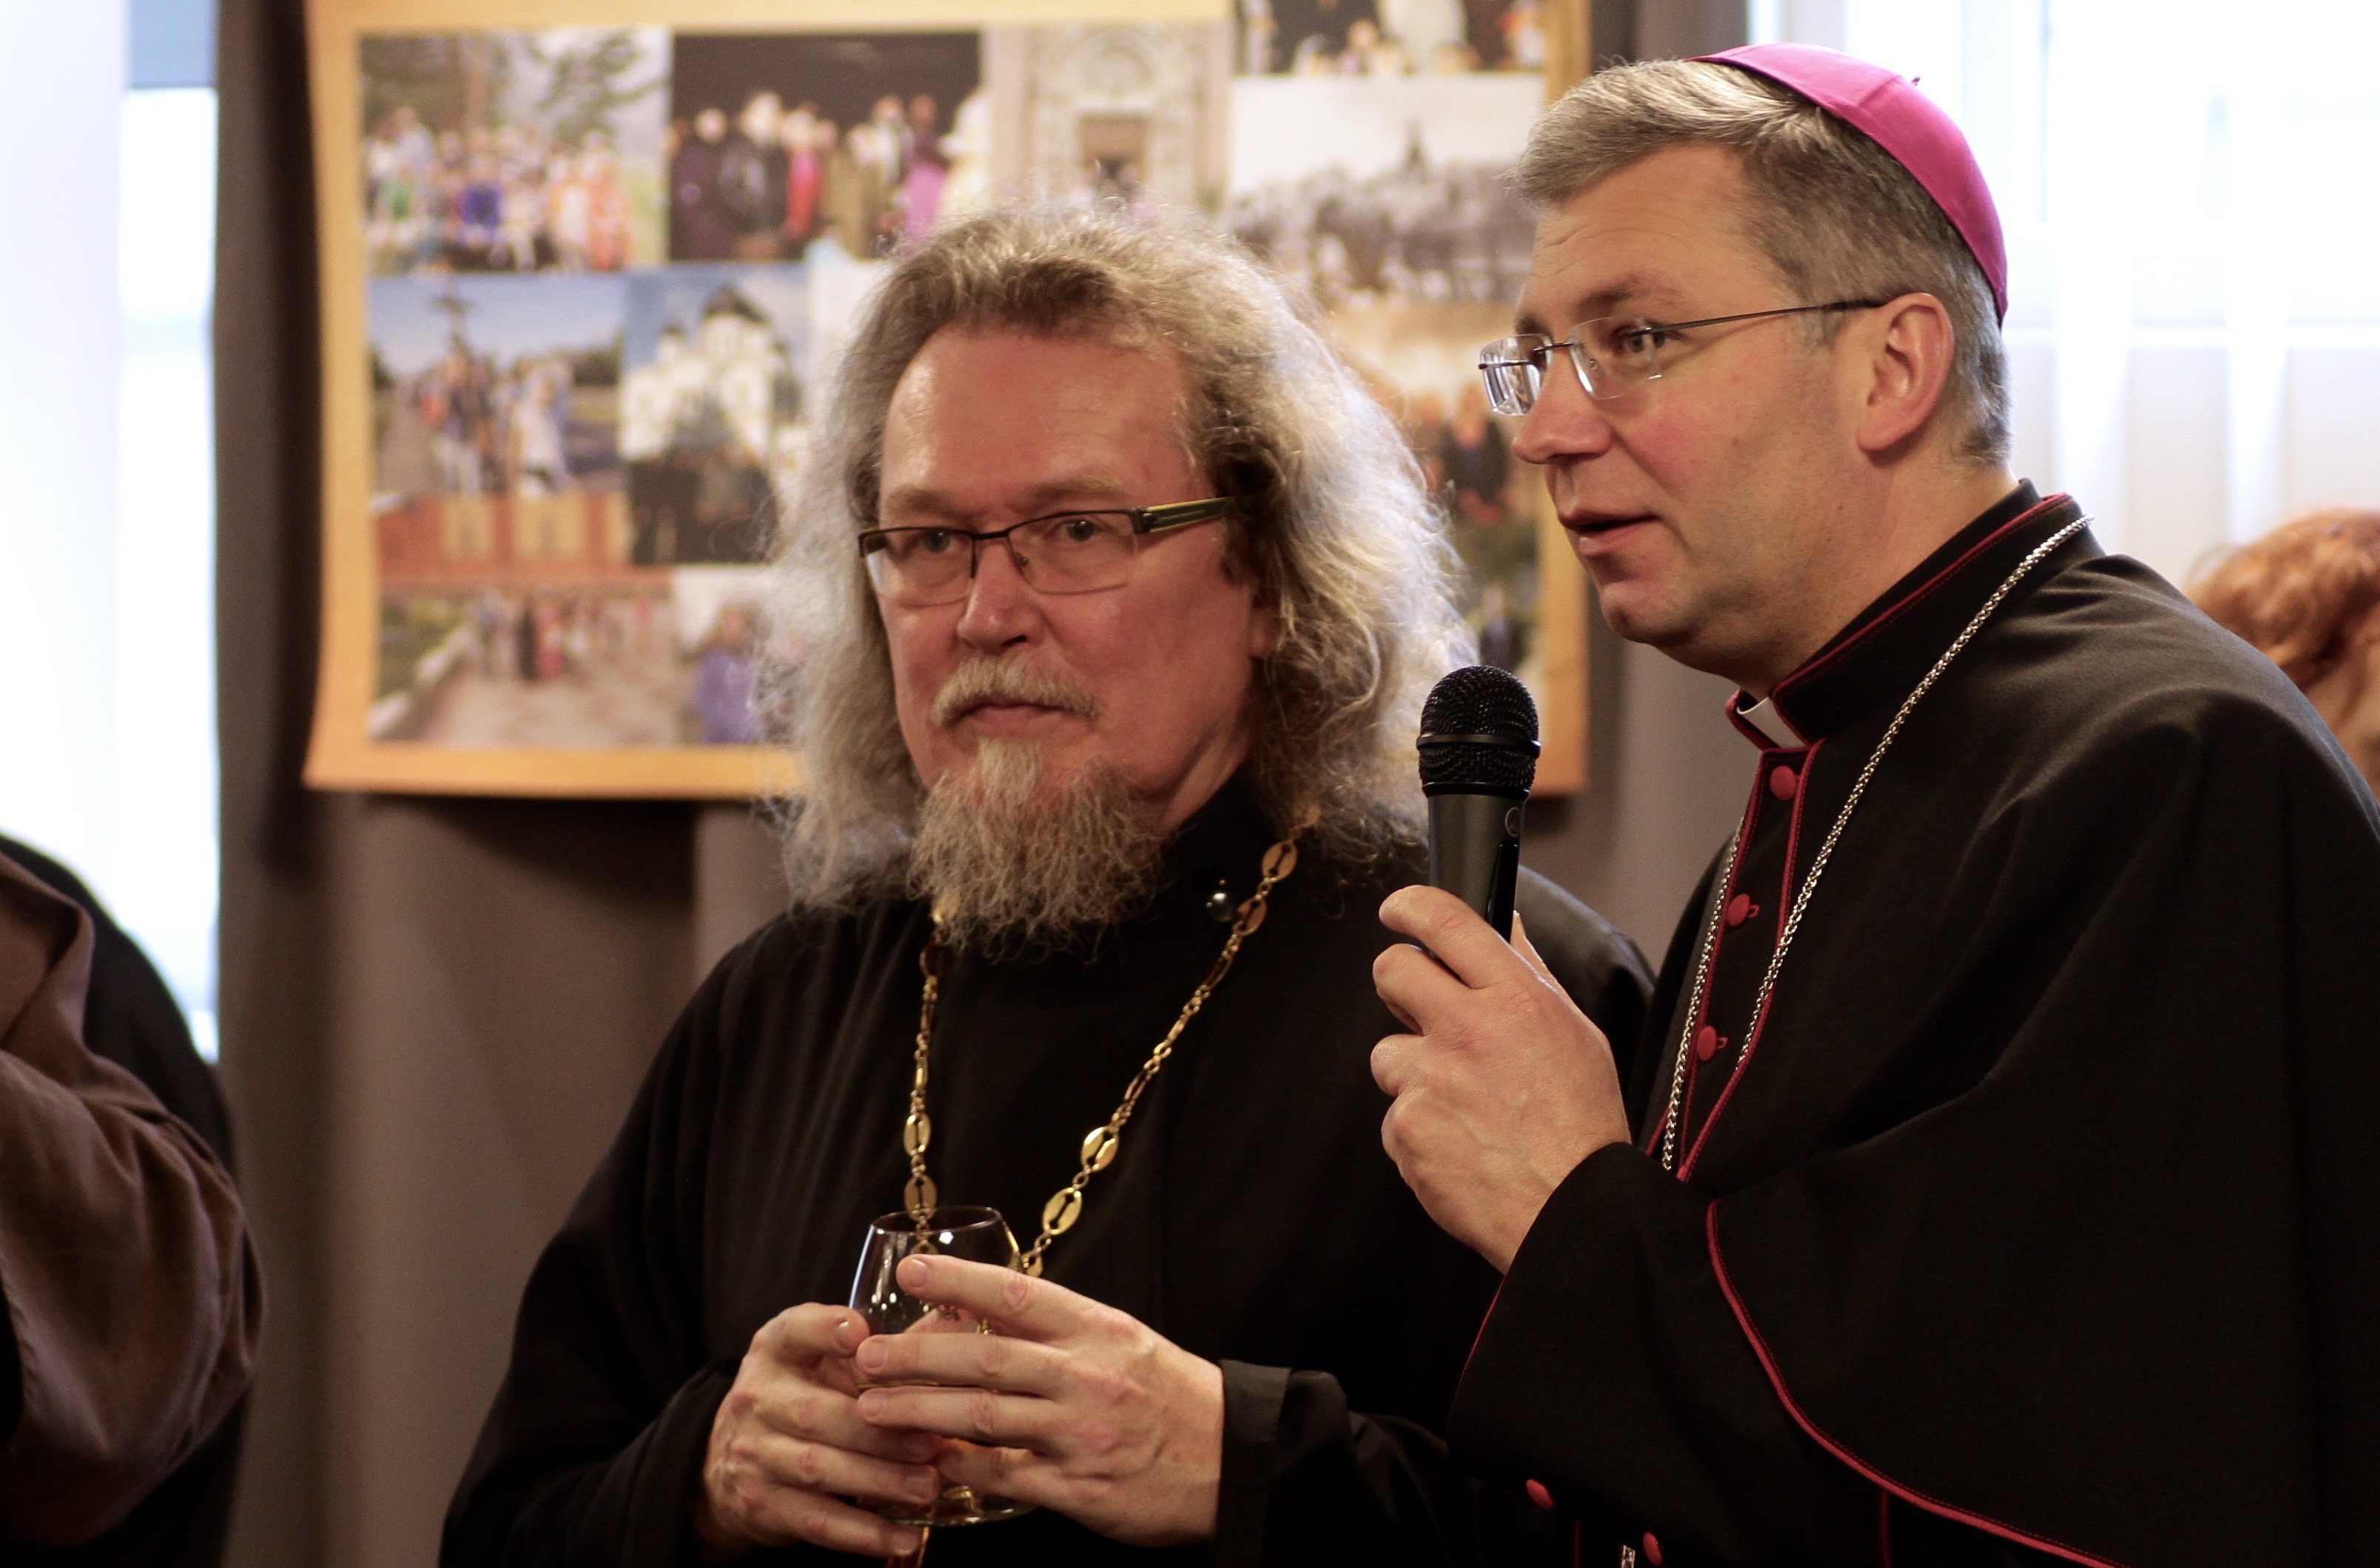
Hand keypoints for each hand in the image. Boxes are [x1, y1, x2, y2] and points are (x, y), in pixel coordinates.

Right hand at [692, 1302, 943, 1560]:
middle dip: (876, 1431)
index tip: (861, 1334)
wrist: (730, 1459)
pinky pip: (818, 1521)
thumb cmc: (804, 1394)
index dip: (824, 1330)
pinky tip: (907, 1537)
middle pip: (813, 1412)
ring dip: (878, 1480)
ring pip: (817, 1468)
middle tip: (932, 1443)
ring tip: (927, 1487)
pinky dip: (865, 1532)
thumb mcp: (826, 1361)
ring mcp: (755, 1454)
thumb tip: (967, 1322)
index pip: (793, 1331)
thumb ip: (888, 1346)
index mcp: (777, 1350)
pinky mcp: (763, 1505)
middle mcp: (758, 1398)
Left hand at [852, 1255, 1222, 1546]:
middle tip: (867, 1355)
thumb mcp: (1122, 1343)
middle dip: (916, 1355)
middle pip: (985, 1357)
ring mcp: (1081, 1433)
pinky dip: (962, 1467)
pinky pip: (1006, 1475)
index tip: (913, 1272)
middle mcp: (1087, 1376)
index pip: (1017, 1294)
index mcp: (1098, 1330)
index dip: (959, 1280)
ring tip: (872, 1409)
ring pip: (984, 1416)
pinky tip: (929, 1461)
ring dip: (920, 1411)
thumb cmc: (1172, 1396)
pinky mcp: (1081, 1488)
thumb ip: (1058, 1330)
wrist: (1235, 1458)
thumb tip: (979, 1314)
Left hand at [1370, 887, 1630, 1271]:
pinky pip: (1395, 1113)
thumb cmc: (1581, 1126)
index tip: (1398, 910)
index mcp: (1517, 1000)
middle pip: (1392, 971)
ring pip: (1388, 1052)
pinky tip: (1459, 1142)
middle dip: (1398, 984)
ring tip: (1465, 1106)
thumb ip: (1530, 975)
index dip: (1410, 906)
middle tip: (1419, 1009)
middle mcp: (1468, 1030)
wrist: (1570, 1211)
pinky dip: (1419, 1127)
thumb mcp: (1577, 1034)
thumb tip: (1505, 924)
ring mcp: (1430, 1079)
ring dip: (1415, 1073)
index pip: (1447, 922)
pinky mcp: (1406, 1127)